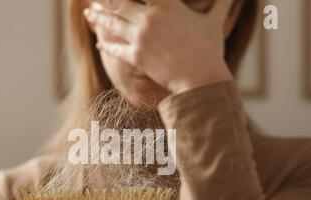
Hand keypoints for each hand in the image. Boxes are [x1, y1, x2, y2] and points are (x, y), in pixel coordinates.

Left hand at [84, 0, 234, 94]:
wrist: (200, 80)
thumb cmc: (209, 50)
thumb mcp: (215, 22)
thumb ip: (221, 3)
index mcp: (168, 4)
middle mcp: (150, 17)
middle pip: (120, 2)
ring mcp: (141, 37)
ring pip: (113, 22)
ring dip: (98, 16)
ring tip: (89, 12)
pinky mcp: (136, 57)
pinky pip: (116, 48)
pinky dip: (106, 44)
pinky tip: (99, 41)